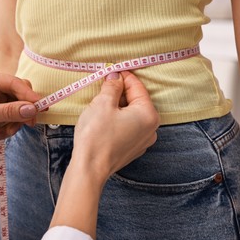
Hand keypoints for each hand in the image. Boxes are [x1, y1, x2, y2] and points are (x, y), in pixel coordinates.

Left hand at [0, 68, 40, 153]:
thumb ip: (8, 111)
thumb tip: (32, 109)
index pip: (14, 83)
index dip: (28, 94)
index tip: (39, 106)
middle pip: (22, 94)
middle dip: (25, 110)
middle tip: (29, 123)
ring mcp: (0, 101)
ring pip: (23, 108)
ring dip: (18, 122)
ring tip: (5, 132)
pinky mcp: (3, 114)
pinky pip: (18, 119)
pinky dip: (13, 128)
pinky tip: (0, 135)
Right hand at [48, 71, 158, 238]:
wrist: (89, 169)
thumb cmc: (96, 136)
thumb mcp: (102, 104)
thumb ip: (112, 87)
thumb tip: (115, 77)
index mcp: (148, 115)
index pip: (137, 87)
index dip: (123, 76)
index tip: (112, 69)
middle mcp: (151, 129)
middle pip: (136, 101)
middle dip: (120, 92)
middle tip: (103, 85)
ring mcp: (142, 141)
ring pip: (131, 115)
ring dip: (118, 106)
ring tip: (101, 102)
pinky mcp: (132, 149)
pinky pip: (128, 127)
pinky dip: (118, 120)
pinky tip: (103, 120)